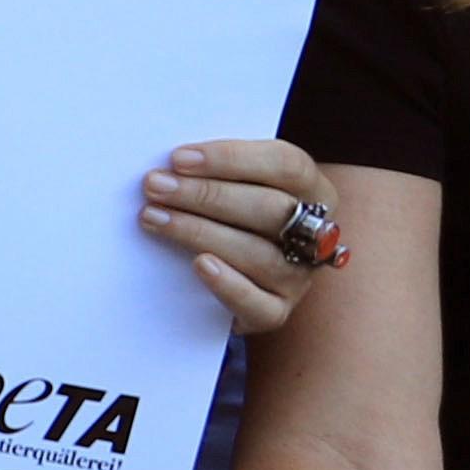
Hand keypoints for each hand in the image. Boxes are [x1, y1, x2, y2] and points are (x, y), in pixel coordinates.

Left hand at [135, 135, 339, 337]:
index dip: (232, 159)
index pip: (286, 165)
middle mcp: (315, 233)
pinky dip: (228, 284)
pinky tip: (199, 264)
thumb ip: (216, 171)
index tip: (178, 158)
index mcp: (312, 188)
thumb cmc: (226, 215)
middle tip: (155, 186)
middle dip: (207, 194)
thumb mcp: (231, 185)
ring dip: (201, 232)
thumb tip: (173, 163)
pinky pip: (257, 304)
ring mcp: (299, 276)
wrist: (221, 285)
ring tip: (154, 218)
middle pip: (270, 208)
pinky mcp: (276, 311)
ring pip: (259, 254)